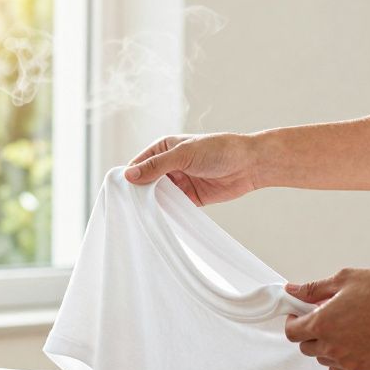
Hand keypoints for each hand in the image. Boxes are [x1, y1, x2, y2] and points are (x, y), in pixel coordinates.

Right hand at [125, 132, 266, 205]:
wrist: (249, 165)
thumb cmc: (219, 150)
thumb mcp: (183, 155)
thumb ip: (156, 166)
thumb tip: (129, 175)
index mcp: (163, 149)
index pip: (138, 164)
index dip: (129, 177)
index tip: (120, 193)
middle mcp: (168, 165)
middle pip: (145, 182)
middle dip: (139, 194)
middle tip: (129, 208)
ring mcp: (178, 182)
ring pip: (157, 196)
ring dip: (152, 204)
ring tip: (142, 216)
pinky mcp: (189, 198)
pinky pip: (172, 207)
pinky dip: (166, 213)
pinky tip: (159, 220)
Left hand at [283, 267, 369, 369]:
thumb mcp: (345, 280)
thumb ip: (314, 289)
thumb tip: (291, 290)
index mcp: (323, 323)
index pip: (292, 332)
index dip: (294, 322)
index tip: (300, 315)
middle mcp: (333, 347)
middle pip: (307, 347)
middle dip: (311, 333)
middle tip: (328, 318)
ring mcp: (349, 362)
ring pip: (325, 360)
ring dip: (328, 346)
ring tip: (348, 328)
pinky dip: (343, 359)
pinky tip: (357, 343)